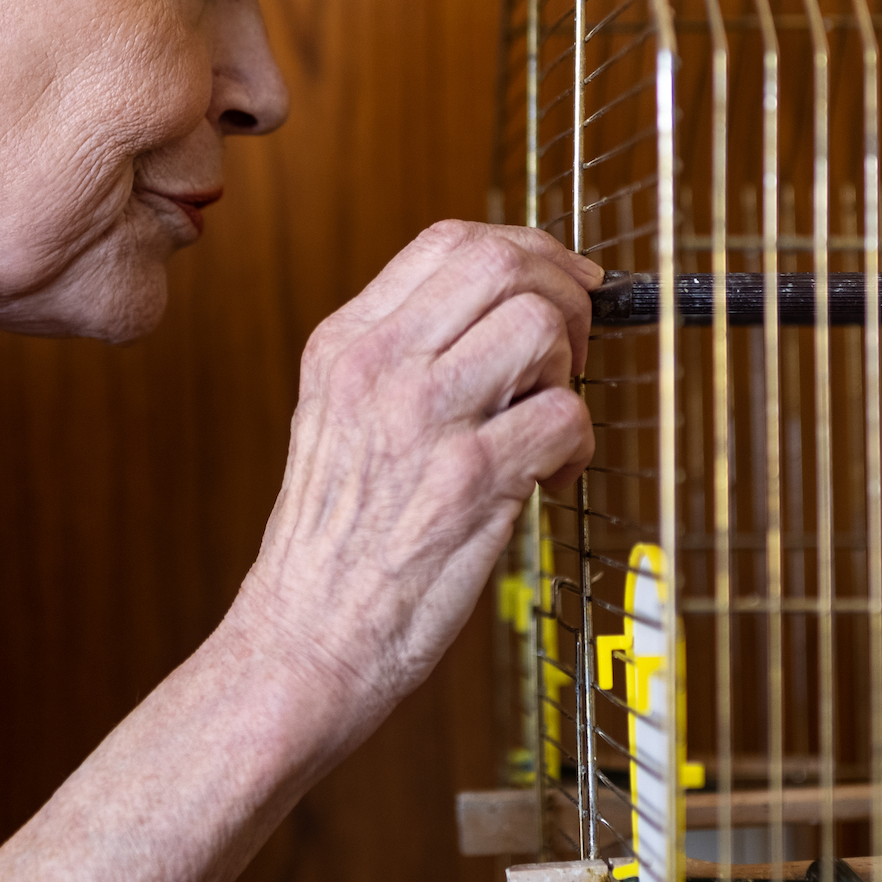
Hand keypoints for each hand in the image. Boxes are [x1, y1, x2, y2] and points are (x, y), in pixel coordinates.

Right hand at [229, 220, 597, 738]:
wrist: (304, 639)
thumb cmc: (332, 543)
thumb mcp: (337, 416)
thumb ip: (403, 357)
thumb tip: (501, 312)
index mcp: (346, 344)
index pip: (450, 241)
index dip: (527, 250)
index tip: (560, 283)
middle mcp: (381, 368)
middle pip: (504, 264)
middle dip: (563, 294)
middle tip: (573, 348)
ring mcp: (425, 419)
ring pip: (541, 328)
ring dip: (569, 372)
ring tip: (547, 422)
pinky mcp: (471, 481)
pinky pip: (566, 418)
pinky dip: (577, 448)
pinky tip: (549, 481)